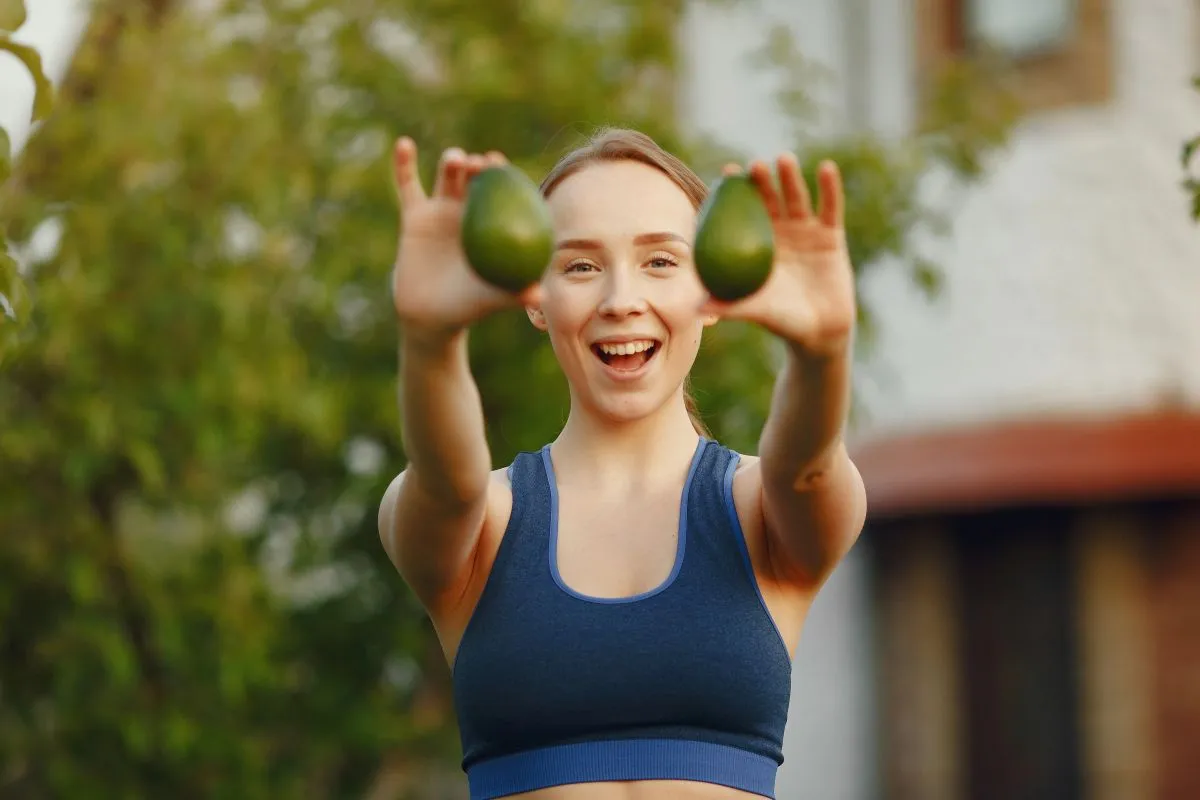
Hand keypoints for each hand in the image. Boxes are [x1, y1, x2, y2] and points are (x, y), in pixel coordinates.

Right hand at [391, 138, 541, 341]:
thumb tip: (541, 296)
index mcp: (491, 224)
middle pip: (476, 178)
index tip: (500, 164)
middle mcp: (469, 211)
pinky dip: (404, 164)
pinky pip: (407, 186)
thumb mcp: (491, 300)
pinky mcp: (414, 216)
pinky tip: (404, 144)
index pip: (501, 192)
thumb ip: (515, 295)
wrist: (430, 315)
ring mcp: (441, 210)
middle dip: (479, 165)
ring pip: (446, 178)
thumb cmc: (468, 307)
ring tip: (456, 159)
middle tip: (481, 162)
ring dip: (452, 162)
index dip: (502, 174)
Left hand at [699, 154, 855, 356]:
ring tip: (784, 159)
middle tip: (754, 165)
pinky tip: (826, 168)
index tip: (724, 173)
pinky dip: (830, 188)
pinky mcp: (831, 235)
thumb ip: (731, 306)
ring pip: (797, 199)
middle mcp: (779, 233)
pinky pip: (831, 208)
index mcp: (756, 245)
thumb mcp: (757, 311)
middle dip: (762, 181)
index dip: (733, 193)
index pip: (742, 213)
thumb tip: (696, 308)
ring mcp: (806, 232)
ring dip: (791, 178)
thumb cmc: (782, 322)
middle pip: (769, 200)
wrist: (820, 332)